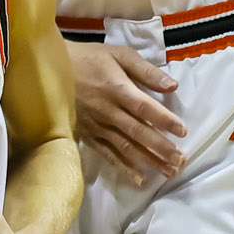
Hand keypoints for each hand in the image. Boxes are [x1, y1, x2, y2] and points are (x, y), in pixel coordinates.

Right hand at [68, 41, 186, 184]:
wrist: (51, 70)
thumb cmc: (90, 58)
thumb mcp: (119, 54)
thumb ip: (145, 70)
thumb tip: (172, 85)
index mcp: (118, 89)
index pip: (145, 108)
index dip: (164, 120)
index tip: (183, 132)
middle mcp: (108, 111)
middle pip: (138, 132)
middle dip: (160, 148)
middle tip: (180, 161)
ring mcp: (97, 126)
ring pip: (126, 147)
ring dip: (148, 161)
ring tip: (169, 171)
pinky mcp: (88, 135)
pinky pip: (107, 154)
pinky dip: (123, 167)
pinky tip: (139, 178)